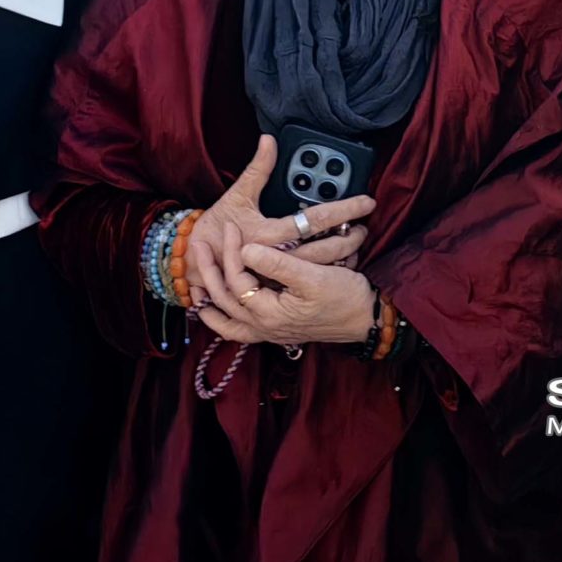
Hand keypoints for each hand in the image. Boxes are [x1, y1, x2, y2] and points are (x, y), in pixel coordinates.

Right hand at [186, 134, 375, 311]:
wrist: (195, 264)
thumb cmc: (215, 229)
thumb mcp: (236, 196)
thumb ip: (257, 169)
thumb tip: (268, 140)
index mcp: (268, 233)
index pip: (315, 219)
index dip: (344, 209)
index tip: (366, 201)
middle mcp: (275, 257)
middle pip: (325, 250)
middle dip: (350, 237)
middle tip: (364, 225)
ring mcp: (276, 275)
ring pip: (319, 269)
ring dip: (342, 256)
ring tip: (356, 242)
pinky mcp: (276, 286)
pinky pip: (307, 280)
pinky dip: (326, 271)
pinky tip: (339, 263)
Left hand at [195, 241, 378, 347]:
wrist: (367, 320)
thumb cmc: (345, 298)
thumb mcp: (313, 277)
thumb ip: (277, 263)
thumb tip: (246, 249)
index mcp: (270, 313)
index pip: (237, 279)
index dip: (231, 251)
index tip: (231, 228)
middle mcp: (265, 327)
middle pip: (223, 300)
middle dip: (208, 271)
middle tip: (200, 246)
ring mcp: (269, 332)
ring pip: (226, 320)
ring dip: (209, 299)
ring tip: (194, 282)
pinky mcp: (277, 331)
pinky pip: (239, 330)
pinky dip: (223, 320)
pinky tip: (217, 309)